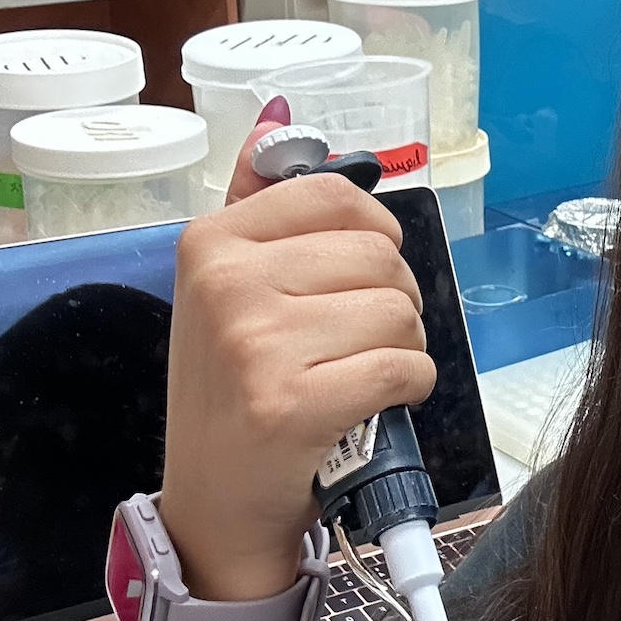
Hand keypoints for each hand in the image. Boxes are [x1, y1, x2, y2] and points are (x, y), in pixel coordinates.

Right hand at [155, 107, 434, 599]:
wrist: (215, 507)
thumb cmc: (234, 392)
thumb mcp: (225, 288)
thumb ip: (257, 200)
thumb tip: (279, 113)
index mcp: (210, 242)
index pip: (334, 194)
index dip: (372, 235)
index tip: (357, 276)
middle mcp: (226, 283)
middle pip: (379, 255)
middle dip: (393, 300)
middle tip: (357, 341)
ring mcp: (255, 343)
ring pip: (398, 312)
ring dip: (403, 347)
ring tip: (360, 373)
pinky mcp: (292, 403)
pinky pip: (403, 367)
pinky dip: (410, 388)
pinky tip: (377, 402)